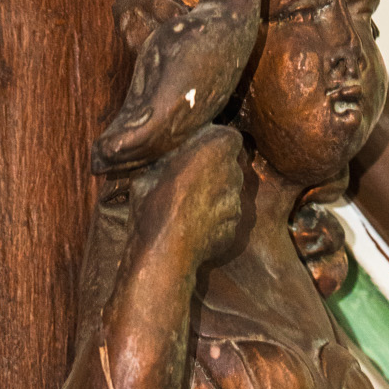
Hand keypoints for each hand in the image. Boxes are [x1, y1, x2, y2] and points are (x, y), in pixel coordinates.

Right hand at [130, 124, 243, 268]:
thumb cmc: (154, 203)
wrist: (165, 251)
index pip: (229, 137)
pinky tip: (193, 226)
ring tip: (189, 206)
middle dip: (215, 170)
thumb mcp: (151, 167)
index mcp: (217, 148)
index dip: (214, 144)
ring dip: (214, 196)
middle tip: (191, 179)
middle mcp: (234, 173)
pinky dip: (214, 221)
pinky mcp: (234, 230)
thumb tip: (169, 154)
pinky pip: (225, 220)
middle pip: (230, 166)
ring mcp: (236, 204)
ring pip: (229, 194)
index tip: (199, 151)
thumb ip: (171, 156)